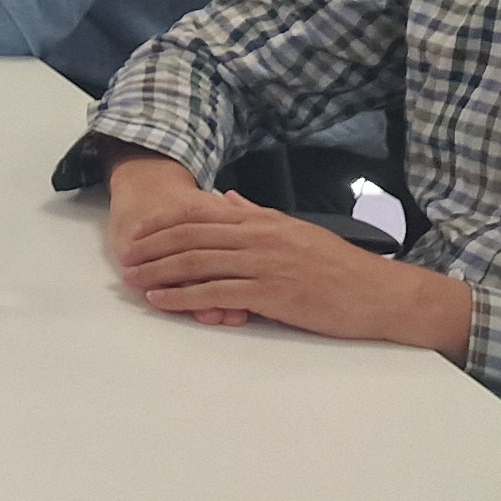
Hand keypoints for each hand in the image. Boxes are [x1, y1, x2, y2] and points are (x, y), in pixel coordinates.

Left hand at [107, 158, 470, 351]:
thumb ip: (258, 214)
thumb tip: (229, 200)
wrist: (377, 292)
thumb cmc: (338, 266)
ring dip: (159, 271)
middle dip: (151, 247)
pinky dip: (182, 296)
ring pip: (197, 263)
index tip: (137, 234)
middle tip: (123, 258)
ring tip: (132, 280)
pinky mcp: (270, 294)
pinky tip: (161, 300)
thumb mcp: (295, 230)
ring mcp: (263, 264)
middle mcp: (258, 236)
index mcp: (262, 220)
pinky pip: (215, 294)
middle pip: (190, 237)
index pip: (200, 215)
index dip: (163, 224)